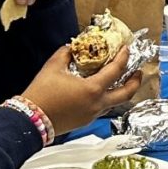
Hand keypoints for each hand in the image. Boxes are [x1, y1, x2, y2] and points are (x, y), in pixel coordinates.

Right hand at [20, 40, 144, 135]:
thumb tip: (73, 47)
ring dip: (121, 91)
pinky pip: (102, 108)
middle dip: (135, 82)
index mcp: (93, 89)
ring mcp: (92, 115)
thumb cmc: (41, 93)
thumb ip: (66, 53)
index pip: (116, 70)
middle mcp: (97, 104)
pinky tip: (99, 91)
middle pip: (126, 94)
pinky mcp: (85, 121)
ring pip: (115, 103)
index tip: (127, 49)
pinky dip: (106, 98)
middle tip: (138, 72)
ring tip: (120, 81)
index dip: (124, 57)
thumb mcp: (53, 67)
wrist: (29, 119)